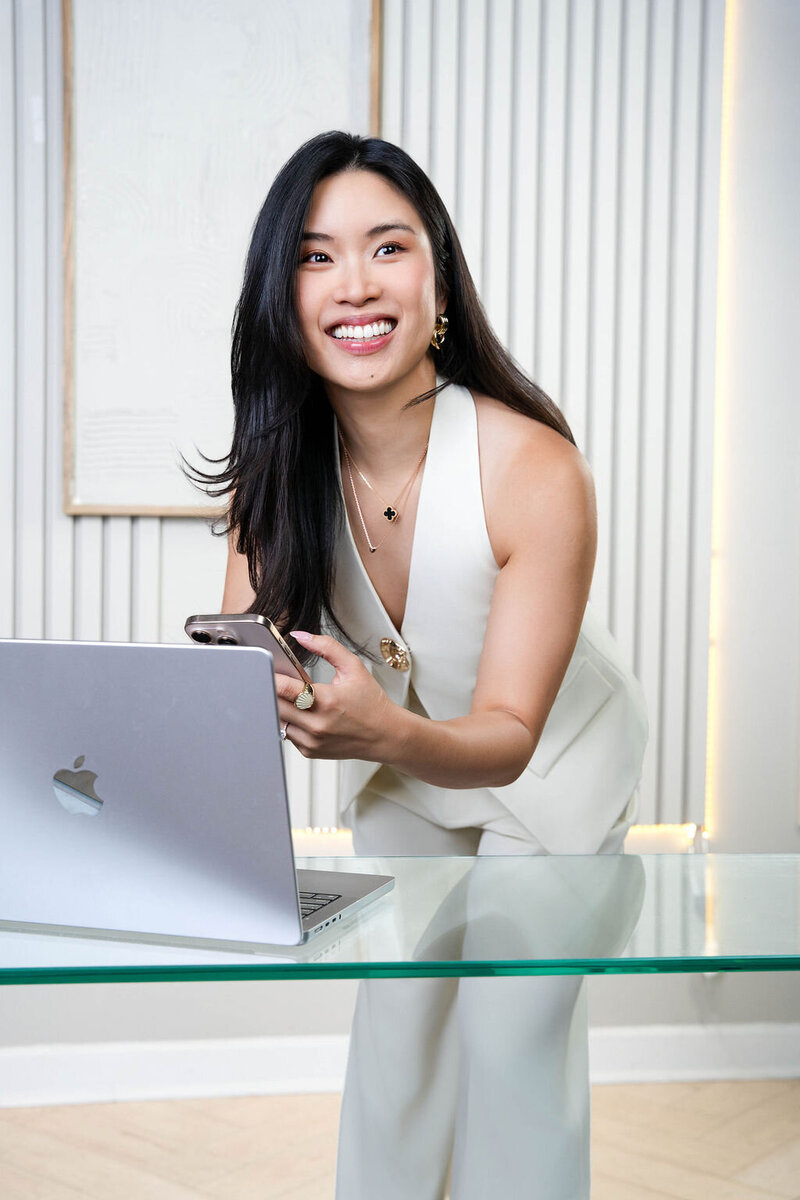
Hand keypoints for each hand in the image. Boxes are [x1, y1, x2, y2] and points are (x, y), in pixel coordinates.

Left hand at [274, 631, 396, 759]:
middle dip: (272, 690)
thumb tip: (300, 636)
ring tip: (293, 697)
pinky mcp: (309, 751)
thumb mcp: (353, 667)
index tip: (265, 666)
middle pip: (274, 704)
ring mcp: (311, 741)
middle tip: (279, 679)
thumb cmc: (371, 703)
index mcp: (325, 701)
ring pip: (277, 720)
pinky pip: (287, 734)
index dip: (270, 674)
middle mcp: (316, 725)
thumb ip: (326, 647)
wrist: (385, 735)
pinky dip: (290, 722)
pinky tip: (303, 714)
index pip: (283, 688)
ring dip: (279, 707)